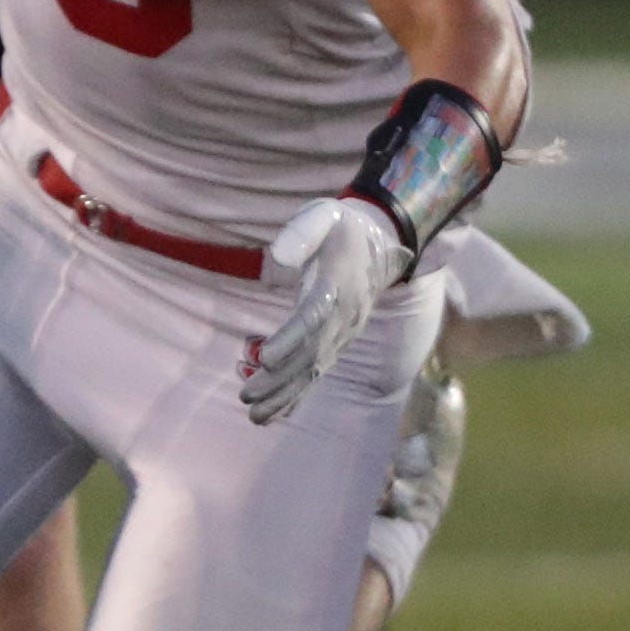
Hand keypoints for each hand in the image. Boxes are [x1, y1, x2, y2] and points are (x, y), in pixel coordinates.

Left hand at [240, 197, 408, 423]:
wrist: (382, 244)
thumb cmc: (342, 228)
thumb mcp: (324, 216)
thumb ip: (302, 232)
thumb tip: (277, 258)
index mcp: (339, 286)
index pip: (313, 317)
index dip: (290, 339)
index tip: (266, 358)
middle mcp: (344, 317)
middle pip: (311, 352)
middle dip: (280, 378)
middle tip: (247, 395)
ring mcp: (343, 334)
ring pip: (313, 369)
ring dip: (284, 393)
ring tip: (253, 414)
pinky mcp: (337, 342)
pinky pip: (317, 371)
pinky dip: (295, 394)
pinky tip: (272, 414)